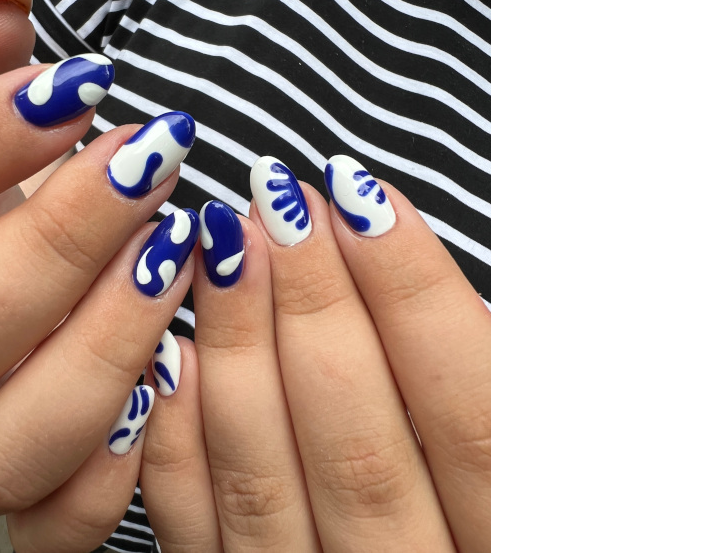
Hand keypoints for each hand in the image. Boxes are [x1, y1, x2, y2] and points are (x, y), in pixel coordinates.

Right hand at [0, 0, 200, 550]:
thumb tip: (13, 12)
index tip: (77, 86)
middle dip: (72, 229)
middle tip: (151, 152)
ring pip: (29, 432)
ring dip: (114, 338)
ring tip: (175, 247)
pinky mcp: (11, 512)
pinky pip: (62, 522)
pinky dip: (114, 466)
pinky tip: (161, 385)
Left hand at [138, 155, 490, 551]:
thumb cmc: (486, 496)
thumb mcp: (537, 444)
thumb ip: (486, 368)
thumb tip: (394, 243)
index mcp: (513, 541)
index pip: (471, 411)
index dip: (414, 295)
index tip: (362, 195)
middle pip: (360, 445)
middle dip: (315, 308)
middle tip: (280, 201)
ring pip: (269, 485)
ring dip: (241, 354)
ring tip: (225, 245)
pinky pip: (199, 535)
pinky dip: (182, 445)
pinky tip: (177, 353)